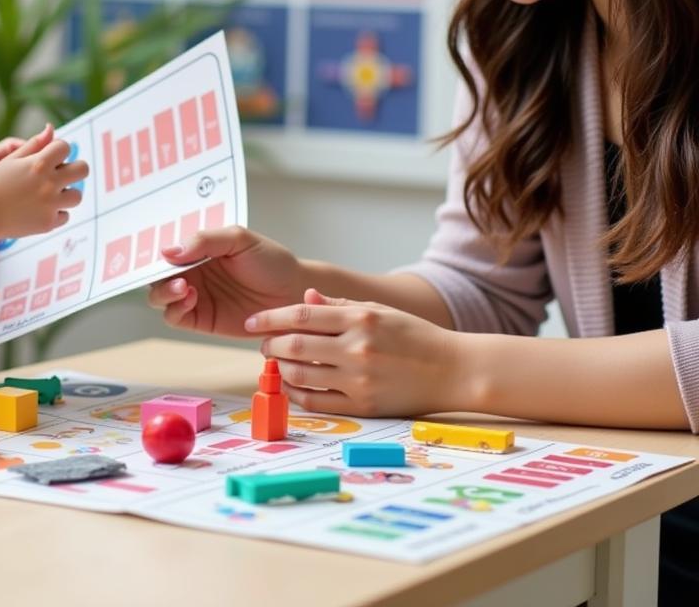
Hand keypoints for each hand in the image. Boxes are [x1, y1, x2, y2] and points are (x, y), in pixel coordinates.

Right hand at [0, 124, 88, 237]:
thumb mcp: (11, 159)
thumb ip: (34, 144)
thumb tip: (51, 127)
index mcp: (39, 164)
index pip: (65, 147)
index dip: (59, 150)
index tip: (52, 156)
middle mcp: (49, 183)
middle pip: (82, 169)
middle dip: (75, 168)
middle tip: (63, 174)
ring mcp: (50, 205)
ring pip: (77, 195)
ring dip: (67, 193)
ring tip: (52, 194)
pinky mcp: (48, 223)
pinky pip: (65, 216)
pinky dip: (56, 213)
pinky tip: (41, 210)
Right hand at [147, 227, 308, 337]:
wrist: (294, 292)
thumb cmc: (271, 260)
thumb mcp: (239, 239)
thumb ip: (204, 241)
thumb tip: (168, 251)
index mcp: (197, 249)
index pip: (165, 250)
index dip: (155, 252)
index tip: (155, 254)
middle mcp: (192, 272)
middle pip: (156, 276)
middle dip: (156, 276)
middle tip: (173, 275)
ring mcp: (195, 296)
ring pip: (160, 298)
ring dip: (164, 293)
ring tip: (184, 288)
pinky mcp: (202, 319)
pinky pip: (175, 317)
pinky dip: (176, 309)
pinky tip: (191, 298)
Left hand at [250, 288, 462, 416]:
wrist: (453, 370)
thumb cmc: (414, 336)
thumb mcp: (379, 310)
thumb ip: (339, 306)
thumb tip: (304, 299)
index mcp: (360, 319)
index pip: (301, 316)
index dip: (270, 317)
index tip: (253, 321)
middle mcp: (357, 349)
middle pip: (296, 346)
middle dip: (271, 345)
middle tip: (263, 344)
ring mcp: (359, 380)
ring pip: (301, 376)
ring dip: (280, 370)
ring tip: (276, 363)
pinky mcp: (364, 406)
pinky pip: (318, 402)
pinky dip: (297, 394)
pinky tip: (292, 386)